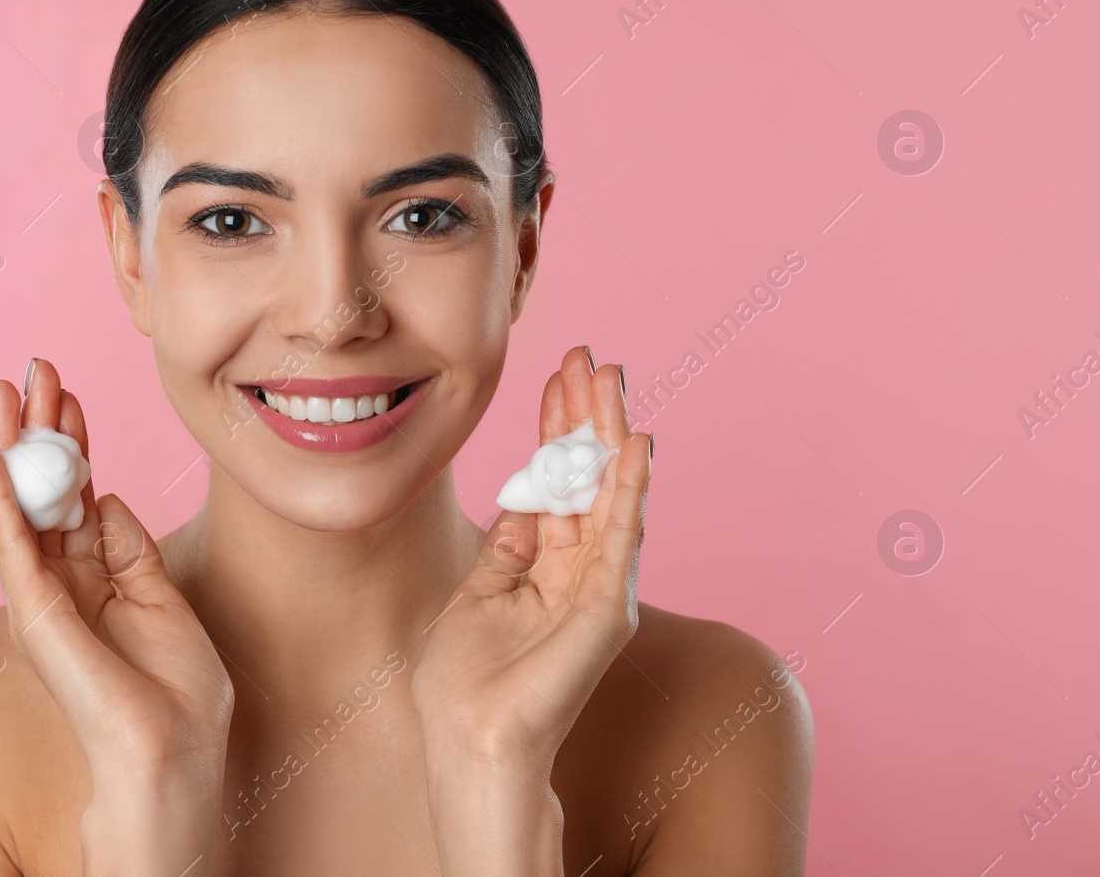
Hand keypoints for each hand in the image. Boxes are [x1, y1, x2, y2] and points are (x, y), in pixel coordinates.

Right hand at [0, 358, 233, 872]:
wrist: (172, 756)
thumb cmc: (178, 695)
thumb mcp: (163, 599)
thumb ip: (129, 549)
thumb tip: (102, 498)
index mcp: (94, 578)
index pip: (74, 494)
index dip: (72, 441)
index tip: (68, 389)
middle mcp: (60, 584)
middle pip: (39, 491)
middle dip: (33, 428)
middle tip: (30, 369)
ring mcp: (43, 598)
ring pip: (14, 507)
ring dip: (7, 445)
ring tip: (2, 389)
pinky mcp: (35, 614)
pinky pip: (9, 547)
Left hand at [410, 346, 650, 873]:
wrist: (468, 743)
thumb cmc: (465, 684)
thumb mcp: (478, 593)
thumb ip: (509, 546)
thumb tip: (522, 498)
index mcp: (547, 568)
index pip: (559, 481)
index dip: (557, 428)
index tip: (558, 374)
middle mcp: (582, 573)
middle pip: (590, 478)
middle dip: (588, 416)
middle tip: (591, 357)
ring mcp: (600, 590)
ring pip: (611, 494)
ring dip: (610, 433)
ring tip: (612, 378)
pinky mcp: (608, 610)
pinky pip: (621, 536)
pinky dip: (630, 487)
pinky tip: (634, 441)